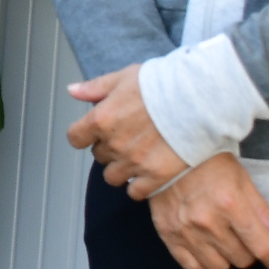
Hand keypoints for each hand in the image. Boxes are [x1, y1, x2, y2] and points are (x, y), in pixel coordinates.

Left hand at [65, 64, 188, 192]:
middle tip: (128, 136)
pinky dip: (139, 185)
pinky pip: (135, 191)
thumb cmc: (161, 84)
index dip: (85, 135)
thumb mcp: (123, 77)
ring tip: (138, 155)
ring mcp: (134, 162)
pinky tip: (148, 172)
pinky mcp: (155, 176)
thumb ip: (95, 87)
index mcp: (101, 119)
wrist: (196, 98)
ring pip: (113, 177)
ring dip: (121, 168)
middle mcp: (114, 144)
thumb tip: (72, 91)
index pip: (75, 138)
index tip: (96, 132)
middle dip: (108, 147)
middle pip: (98, 156)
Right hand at [148, 154, 268, 268]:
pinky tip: (205, 247)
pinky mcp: (168, 235)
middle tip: (242, 234)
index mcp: (231, 204)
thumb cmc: (210, 164)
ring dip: (227, 257)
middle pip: (243, 259)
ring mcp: (186, 230)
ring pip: (219, 267)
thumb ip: (263, 211)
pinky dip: (203, 262)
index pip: (261, 246)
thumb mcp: (242, 180)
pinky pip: (193, 267)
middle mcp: (208, 221)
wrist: (168, 154)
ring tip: (222, 239)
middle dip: (249, 250)